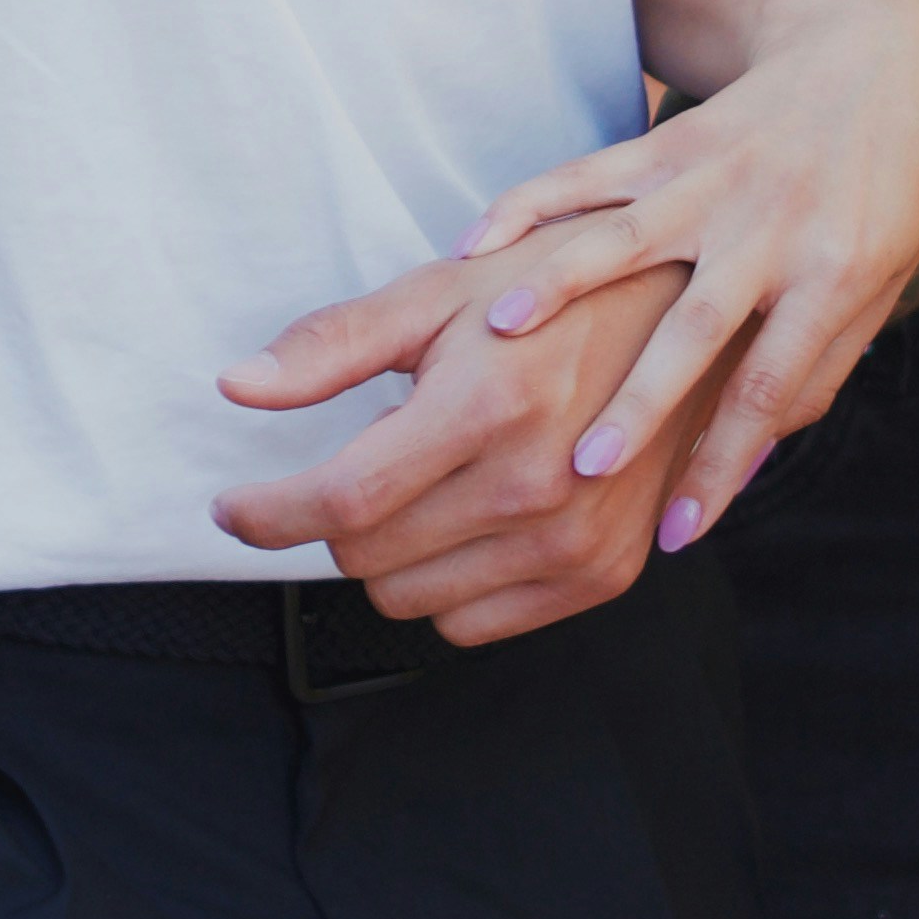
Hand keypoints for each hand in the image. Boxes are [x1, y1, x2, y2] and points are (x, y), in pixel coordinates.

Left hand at [214, 248, 739, 638]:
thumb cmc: (553, 293)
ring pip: (409, 600)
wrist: (686, 321)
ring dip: (392, 553)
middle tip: (364, 462)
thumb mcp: (438, 294)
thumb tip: (238, 387)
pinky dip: (448, 583)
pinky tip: (470, 519)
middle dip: (336, 517)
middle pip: (365, 557)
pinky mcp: (603, 574)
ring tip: (429, 483)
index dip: (267, 513)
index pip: (342, 500)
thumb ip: (331, 346)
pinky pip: (472, 625)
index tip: (232, 508)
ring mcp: (574, 540)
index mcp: (487, 406)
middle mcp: (535, 486)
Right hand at [378, 0, 918, 542]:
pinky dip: (531, 207)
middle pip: (696, 327)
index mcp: (833, 275)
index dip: (724, 462)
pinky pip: (588, 176)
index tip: (676, 533)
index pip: (773, 387)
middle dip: (641, 401)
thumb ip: (813, 369)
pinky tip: (473, 245)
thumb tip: (746, 466)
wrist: (874, 58)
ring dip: (561, 284)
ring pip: (627, 239)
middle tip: (584, 468)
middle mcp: (770, 229)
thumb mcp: (877, 285)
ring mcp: (714, 181)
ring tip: (502, 333)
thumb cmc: (882, 194)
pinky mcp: (670, 144)